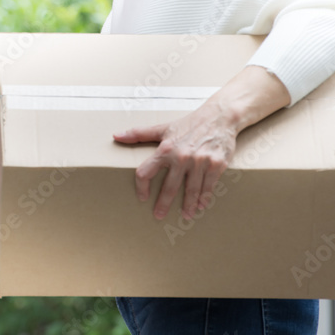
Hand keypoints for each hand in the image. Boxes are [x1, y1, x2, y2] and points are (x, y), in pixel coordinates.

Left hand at [114, 102, 235, 220]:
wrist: (219, 117)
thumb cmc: (188, 124)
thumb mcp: (163, 128)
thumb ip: (139, 134)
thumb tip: (115, 135)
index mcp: (165, 149)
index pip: (146, 171)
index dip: (141, 186)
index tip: (142, 197)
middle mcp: (181, 157)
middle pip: (169, 186)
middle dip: (164, 204)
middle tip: (159, 216)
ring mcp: (200, 162)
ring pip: (191, 190)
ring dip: (188, 205)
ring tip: (185, 217)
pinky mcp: (216, 165)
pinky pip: (208, 186)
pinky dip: (204, 198)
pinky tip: (201, 206)